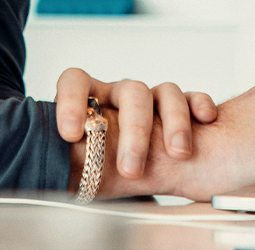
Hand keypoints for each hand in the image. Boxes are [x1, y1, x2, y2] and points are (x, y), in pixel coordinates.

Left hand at [54, 68, 217, 185]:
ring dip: (173, 122)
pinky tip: (204, 119)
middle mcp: (120, 96)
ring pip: (164, 93)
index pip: (75, 81)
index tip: (70, 133)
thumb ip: (70, 164)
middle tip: (132, 167)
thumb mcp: (81, 169)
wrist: (135, 173)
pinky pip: (191, 97)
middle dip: (134, 130)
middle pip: (131, 93)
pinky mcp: (181, 109)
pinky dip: (199, 105)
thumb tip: (50, 172)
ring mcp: (151, 101)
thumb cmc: (102, 169)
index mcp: (90, 103)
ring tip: (177, 153)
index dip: (71, 102)